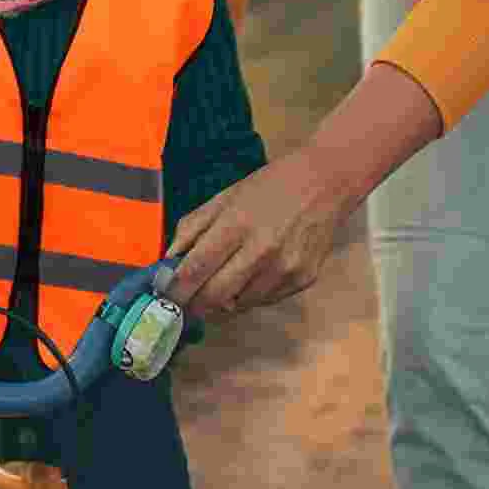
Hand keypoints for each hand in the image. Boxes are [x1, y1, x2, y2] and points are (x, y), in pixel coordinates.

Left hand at [166, 151, 345, 314]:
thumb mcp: (224, 197)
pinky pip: (265, 301)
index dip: (175, 289)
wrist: (324, 183)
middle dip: (195, 305)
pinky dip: (249, 297)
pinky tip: (248, 279)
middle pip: (216, 295)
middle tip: (184, 305)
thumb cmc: (268, 187)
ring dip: (223, 302)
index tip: (164, 297)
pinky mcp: (304, 280)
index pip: (196, 269)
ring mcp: (285, 269)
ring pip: (241, 304)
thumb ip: (192, 227)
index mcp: (236, 224)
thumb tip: (168, 260)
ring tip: (217, 288)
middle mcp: (261, 251)